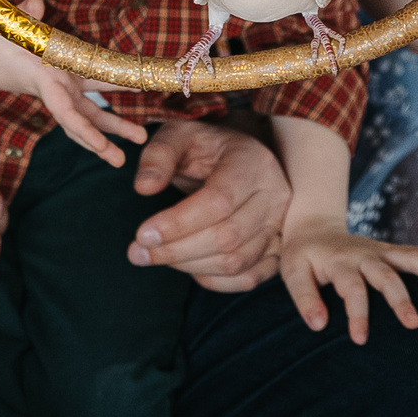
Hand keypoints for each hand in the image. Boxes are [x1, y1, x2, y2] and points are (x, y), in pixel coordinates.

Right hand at [0, 0, 146, 167]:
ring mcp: (60, 86)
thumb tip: (36, 3)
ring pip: (90, 111)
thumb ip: (23, 14)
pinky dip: (106, 104)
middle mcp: (55, 88)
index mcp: (44, 81)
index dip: (85, 130)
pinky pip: (87, 97)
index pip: (66, 112)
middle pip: (83, 119)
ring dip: (114, 125)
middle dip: (104, 139)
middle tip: (122, 161)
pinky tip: (131, 98)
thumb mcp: (3, 26)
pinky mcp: (62, 80)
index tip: (102, 147)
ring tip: (140, 137)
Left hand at [126, 118, 289, 290]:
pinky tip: (188, 268)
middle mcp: (275, 195)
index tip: (142, 234)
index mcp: (252, 162)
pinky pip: (248, 277)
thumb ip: (158, 156)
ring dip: (189, 266)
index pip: (218, 201)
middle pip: (227, 236)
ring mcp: (279, 225)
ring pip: (236, 261)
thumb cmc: (204, 146)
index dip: (178, 223)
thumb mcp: (178, 135)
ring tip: (155, 257)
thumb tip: (144, 187)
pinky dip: (214, 281)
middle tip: (137, 252)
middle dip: (176, 251)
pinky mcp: (277, 249)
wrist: (237, 158)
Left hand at [279, 215, 417, 342]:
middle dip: (401, 299)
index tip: (360, 340)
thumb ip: (304, 298)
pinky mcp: (393, 252)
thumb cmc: (302, 257)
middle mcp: (365, 255)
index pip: (352, 289)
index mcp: (340, 262)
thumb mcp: (292, 273)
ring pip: (412, 258)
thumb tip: (318, 326)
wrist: (314, 228)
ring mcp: (382, 251)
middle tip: (414, 324)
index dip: (356, 314)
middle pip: (386, 275)